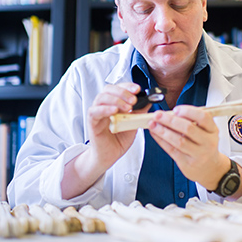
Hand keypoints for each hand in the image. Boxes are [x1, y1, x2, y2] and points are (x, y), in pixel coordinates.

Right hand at [62, 82, 149, 198]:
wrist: (110, 156)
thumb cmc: (119, 139)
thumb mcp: (133, 123)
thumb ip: (139, 111)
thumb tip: (150, 100)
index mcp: (113, 103)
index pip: (118, 87)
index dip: (127, 85)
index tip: (138, 89)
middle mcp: (104, 105)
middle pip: (108, 89)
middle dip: (122, 91)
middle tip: (134, 100)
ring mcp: (97, 113)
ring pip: (101, 98)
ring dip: (116, 100)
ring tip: (128, 108)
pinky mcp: (92, 123)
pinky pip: (95, 112)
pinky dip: (104, 109)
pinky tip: (114, 112)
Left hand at [147, 105, 228, 190]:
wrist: (210, 168)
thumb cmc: (204, 145)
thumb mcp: (205, 131)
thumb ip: (191, 121)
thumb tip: (169, 113)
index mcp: (212, 130)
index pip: (203, 117)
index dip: (188, 111)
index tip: (176, 109)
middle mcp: (208, 142)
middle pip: (188, 128)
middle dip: (170, 120)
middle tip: (158, 115)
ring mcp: (198, 154)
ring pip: (179, 140)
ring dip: (163, 131)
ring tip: (152, 124)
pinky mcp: (187, 163)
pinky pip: (171, 150)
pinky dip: (161, 140)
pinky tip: (155, 133)